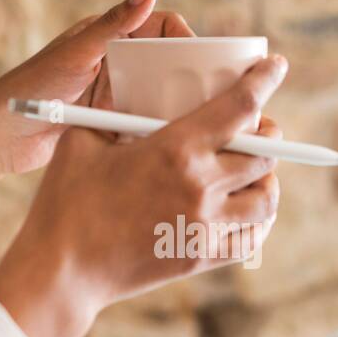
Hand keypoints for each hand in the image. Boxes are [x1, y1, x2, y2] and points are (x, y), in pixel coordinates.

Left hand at [0, 0, 194, 206]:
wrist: (2, 137)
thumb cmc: (32, 86)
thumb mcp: (78, 52)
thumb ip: (115, 23)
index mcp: (109, 35)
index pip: (164, 29)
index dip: (187, 41)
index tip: (204, 62)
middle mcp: (117, 61)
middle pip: (169, 63)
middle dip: (191, 75)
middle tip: (213, 94)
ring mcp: (116, 93)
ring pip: (162, 93)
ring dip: (179, 103)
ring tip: (200, 119)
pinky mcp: (113, 122)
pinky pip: (148, 120)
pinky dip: (161, 126)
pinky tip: (175, 137)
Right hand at [0, 55, 287, 336]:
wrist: (62, 269)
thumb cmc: (67, 201)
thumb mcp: (84, 138)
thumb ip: (112, 103)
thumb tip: (125, 68)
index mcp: (174, 148)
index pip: (240, 106)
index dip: (264, 81)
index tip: (275, 67)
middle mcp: (200, 186)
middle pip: (264, 152)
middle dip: (266, 133)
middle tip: (256, 127)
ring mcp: (205, 226)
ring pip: (266, 198)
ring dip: (266, 179)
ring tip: (253, 171)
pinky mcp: (202, 257)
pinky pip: (252, 238)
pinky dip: (258, 220)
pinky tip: (245, 209)